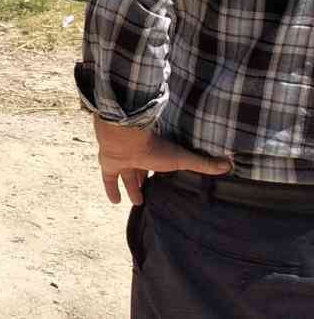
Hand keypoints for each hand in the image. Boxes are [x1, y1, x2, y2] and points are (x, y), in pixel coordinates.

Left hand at [91, 116, 231, 204]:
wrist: (125, 136)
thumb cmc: (155, 146)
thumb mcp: (181, 158)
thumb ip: (203, 163)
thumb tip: (229, 165)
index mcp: (156, 154)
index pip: (160, 165)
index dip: (163, 173)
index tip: (167, 182)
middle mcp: (139, 157)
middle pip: (143, 172)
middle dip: (146, 182)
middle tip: (150, 196)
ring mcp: (123, 161)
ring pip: (127, 176)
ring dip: (131, 188)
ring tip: (137, 202)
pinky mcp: (109, 165)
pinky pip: (109, 180)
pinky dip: (111, 190)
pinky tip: (115, 202)